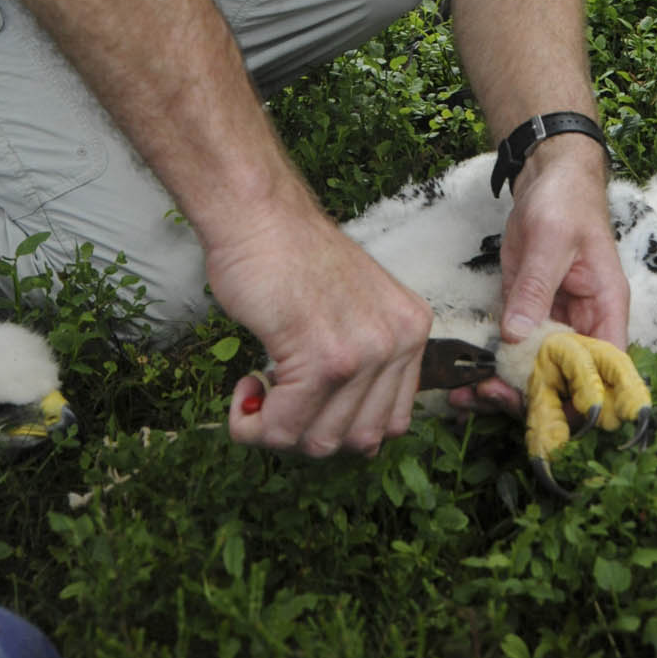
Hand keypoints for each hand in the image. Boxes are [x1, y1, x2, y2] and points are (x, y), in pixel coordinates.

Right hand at [207, 194, 432, 456]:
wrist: (258, 215)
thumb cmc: (289, 255)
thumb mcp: (355, 307)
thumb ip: (366, 361)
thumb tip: (350, 434)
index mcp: (411, 328)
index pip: (393, 422)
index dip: (342, 424)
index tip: (309, 402)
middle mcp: (398, 341)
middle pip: (359, 440)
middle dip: (309, 431)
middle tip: (278, 397)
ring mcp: (363, 353)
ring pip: (320, 442)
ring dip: (278, 429)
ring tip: (260, 388)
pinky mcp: (321, 361)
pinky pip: (282, 428)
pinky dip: (252, 424)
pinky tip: (245, 385)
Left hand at [448, 134, 627, 417]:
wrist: (547, 176)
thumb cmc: (565, 202)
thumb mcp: (552, 241)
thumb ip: (536, 288)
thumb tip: (518, 335)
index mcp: (605, 309)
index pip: (604, 370)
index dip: (581, 398)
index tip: (543, 410)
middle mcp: (584, 323)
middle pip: (567, 379)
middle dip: (531, 397)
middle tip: (489, 396)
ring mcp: (554, 319)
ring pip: (537, 370)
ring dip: (506, 387)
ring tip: (467, 398)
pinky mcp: (526, 310)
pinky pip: (513, 347)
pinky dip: (493, 365)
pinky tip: (466, 380)